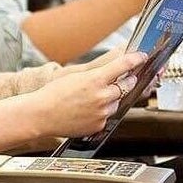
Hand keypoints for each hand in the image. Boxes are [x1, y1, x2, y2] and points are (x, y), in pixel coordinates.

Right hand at [30, 51, 146, 136]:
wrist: (41, 115)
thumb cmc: (54, 94)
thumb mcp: (76, 76)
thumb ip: (98, 74)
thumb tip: (114, 71)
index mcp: (95, 80)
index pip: (123, 65)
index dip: (136, 60)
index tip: (141, 57)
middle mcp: (102, 96)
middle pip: (127, 85)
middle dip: (127, 80)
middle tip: (124, 78)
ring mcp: (102, 113)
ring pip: (117, 102)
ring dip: (112, 99)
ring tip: (92, 99)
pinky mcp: (99, 125)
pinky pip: (108, 116)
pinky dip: (102, 113)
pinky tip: (88, 110)